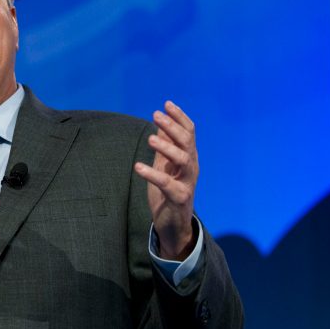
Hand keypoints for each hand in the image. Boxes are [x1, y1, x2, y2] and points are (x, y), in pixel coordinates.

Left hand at [134, 101, 198, 259]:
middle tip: (156, 115)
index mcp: (188, 157)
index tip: (166, 104)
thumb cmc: (168, 193)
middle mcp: (191, 167)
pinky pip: (168, 184)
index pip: (189, 132)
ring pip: (184, 160)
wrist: (174, 224)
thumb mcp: (165, 167)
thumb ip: (165, 148)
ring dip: (167, 148)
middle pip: (187, 142)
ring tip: (150, 139)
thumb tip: (160, 127)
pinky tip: (138, 167)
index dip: (179, 117)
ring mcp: (187, 182)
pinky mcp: (179, 198)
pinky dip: (152, 175)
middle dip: (172, 127)